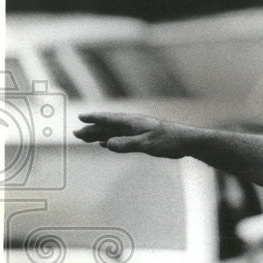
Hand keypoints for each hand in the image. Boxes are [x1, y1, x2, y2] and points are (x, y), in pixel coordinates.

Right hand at [74, 113, 188, 158]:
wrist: (187, 142)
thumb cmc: (169, 141)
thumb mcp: (148, 144)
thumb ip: (128, 144)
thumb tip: (107, 144)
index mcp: (133, 122)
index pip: (110, 119)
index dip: (95, 118)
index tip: (81, 118)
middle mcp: (133, 125)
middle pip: (108, 126)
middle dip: (92, 129)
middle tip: (76, 134)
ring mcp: (137, 132)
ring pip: (113, 133)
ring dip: (99, 135)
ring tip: (85, 139)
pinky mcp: (142, 139)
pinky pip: (121, 139)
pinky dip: (111, 141)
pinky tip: (106, 144)